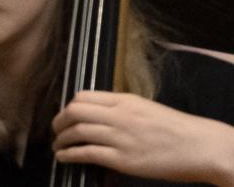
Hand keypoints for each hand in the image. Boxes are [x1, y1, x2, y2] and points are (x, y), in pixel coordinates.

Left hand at [54, 90, 233, 185]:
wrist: (200, 147)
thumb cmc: (177, 129)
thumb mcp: (145, 108)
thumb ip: (121, 108)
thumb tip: (99, 113)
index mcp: (123, 100)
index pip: (83, 97)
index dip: (69, 107)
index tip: (65, 115)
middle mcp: (118, 116)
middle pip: (74, 112)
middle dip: (59, 121)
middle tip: (56, 130)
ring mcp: (119, 137)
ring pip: (77, 132)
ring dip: (61, 139)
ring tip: (57, 145)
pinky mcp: (123, 159)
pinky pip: (88, 153)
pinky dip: (70, 154)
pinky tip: (64, 157)